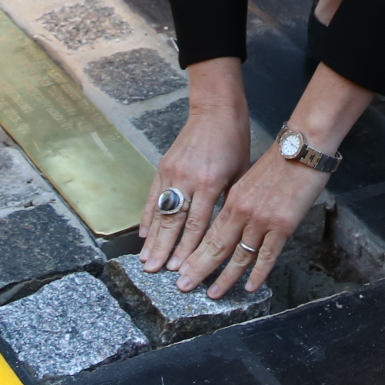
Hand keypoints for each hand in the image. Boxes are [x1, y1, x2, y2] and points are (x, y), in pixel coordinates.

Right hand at [137, 61, 247, 275]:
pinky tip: (144, 235)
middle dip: (165, 251)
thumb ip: (228, 202)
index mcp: (211, 183)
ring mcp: (172, 173)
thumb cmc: (234, 142)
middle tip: (156, 273)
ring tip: (147, 261)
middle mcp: (188, 179)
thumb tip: (224, 232)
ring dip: (153, 240)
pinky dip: (148, 218)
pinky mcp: (163, 167)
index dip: (188, 249)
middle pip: (174, 223)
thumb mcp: (239, 173)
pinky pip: (153, 197)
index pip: (198, 224)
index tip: (181, 270)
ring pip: (160, 213)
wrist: (216, 111)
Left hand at [175, 138, 328, 298]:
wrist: (303, 149)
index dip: (192, 252)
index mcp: (232, 199)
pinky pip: (267, 255)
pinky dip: (258, 274)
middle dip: (198, 269)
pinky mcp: (283, 225)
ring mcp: (262, 219)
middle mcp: (242, 211)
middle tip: (183, 286)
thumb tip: (228, 221)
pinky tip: (250, 287)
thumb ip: (237, 201)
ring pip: (239, 255)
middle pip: (215, 246)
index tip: (180, 268)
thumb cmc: (278, 162)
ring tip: (213, 294)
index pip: (207, 232)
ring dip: (224, 277)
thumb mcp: (248, 179)